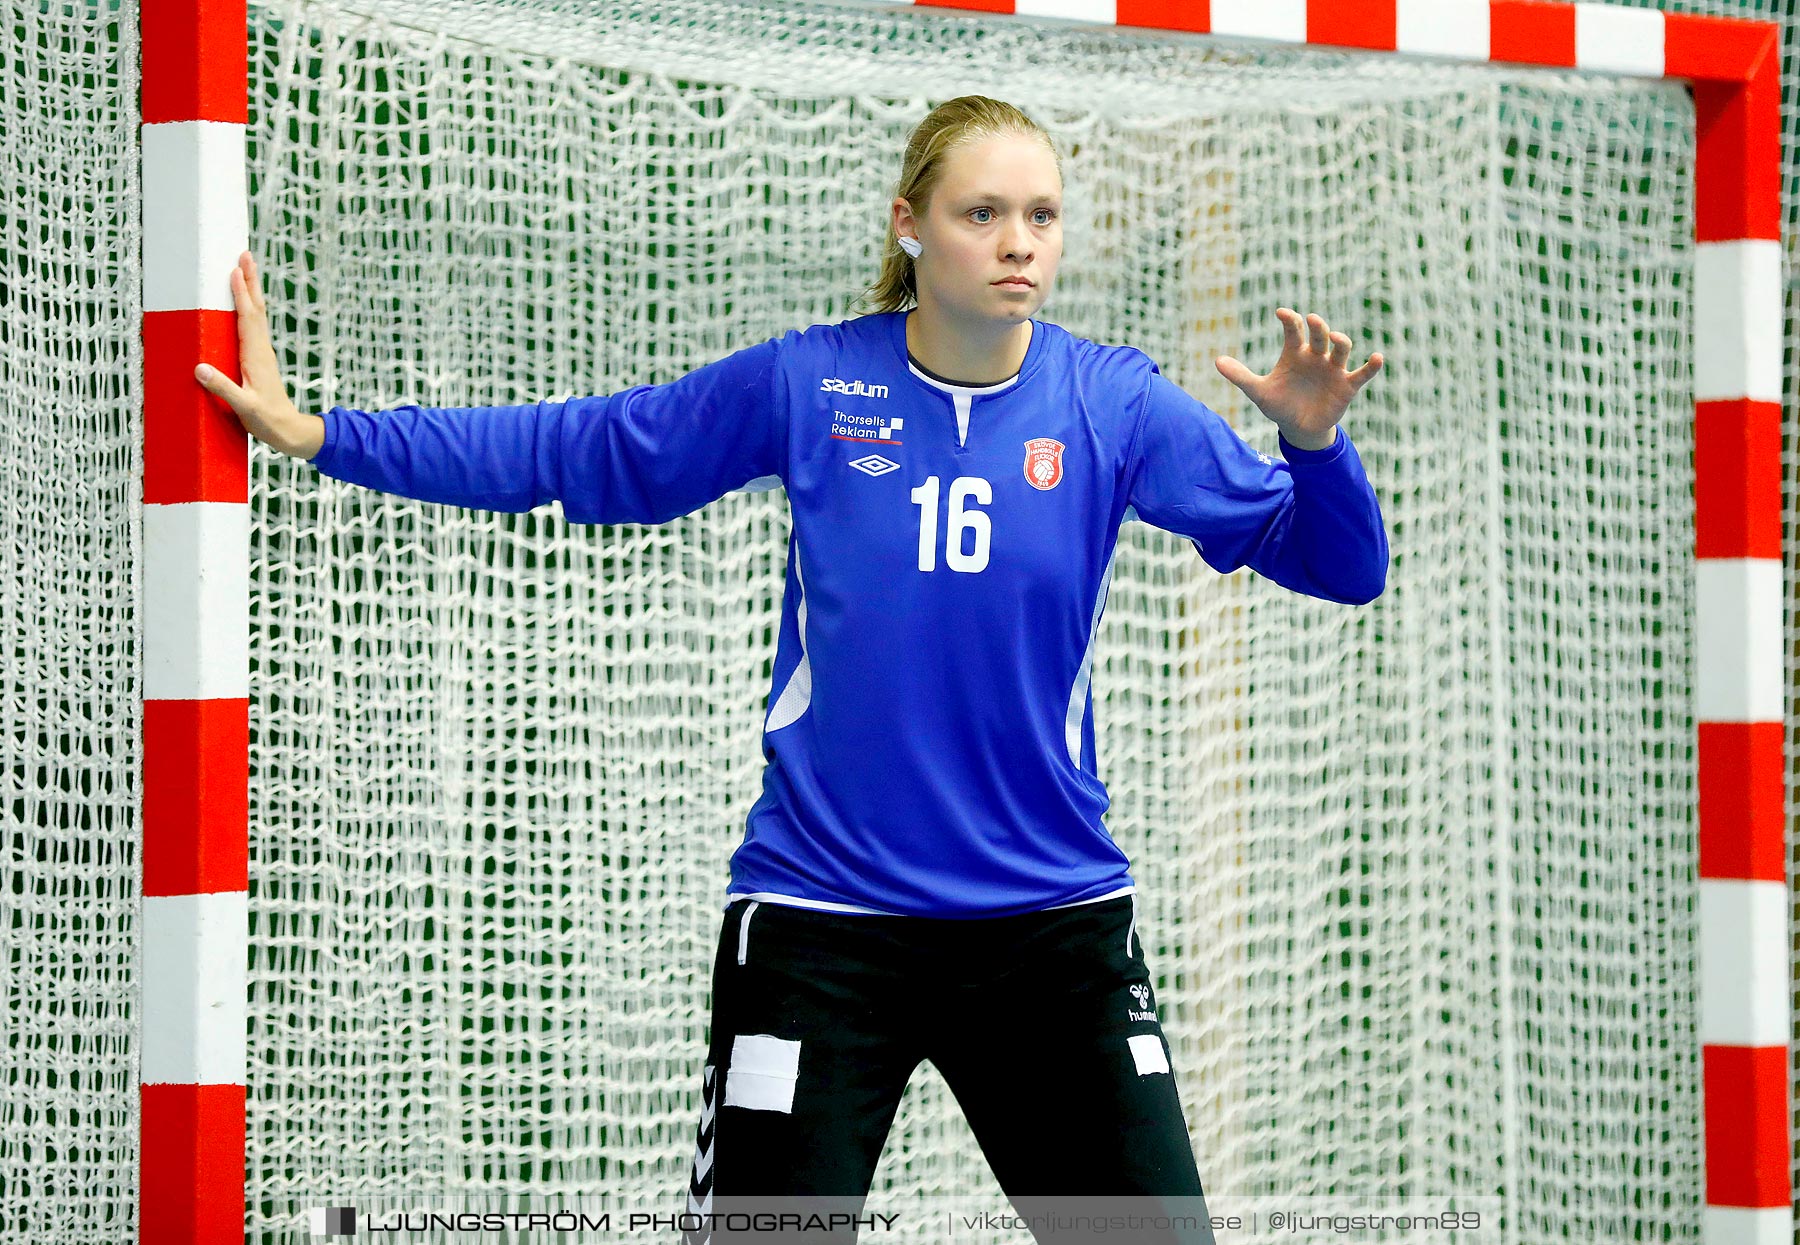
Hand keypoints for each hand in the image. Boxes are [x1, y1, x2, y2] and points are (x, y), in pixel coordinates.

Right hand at [193, 251, 323, 458]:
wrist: (289, 430)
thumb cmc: (267, 420)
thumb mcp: (244, 406)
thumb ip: (223, 388)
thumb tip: (199, 368)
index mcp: (256, 356)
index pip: (248, 318)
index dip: (241, 295)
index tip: (235, 271)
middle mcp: (261, 349)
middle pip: (256, 308)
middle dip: (250, 281)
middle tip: (246, 254)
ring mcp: (262, 352)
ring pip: (256, 314)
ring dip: (251, 290)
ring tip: (245, 269)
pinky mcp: (260, 359)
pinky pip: (254, 326)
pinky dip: (249, 308)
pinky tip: (246, 304)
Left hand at [1214, 308, 1383, 450]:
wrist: (1298, 428)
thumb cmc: (1279, 405)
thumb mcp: (1258, 392)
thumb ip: (1240, 376)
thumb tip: (1216, 361)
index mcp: (1295, 353)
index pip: (1294, 329)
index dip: (1290, 320)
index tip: (1281, 314)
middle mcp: (1316, 356)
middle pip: (1319, 335)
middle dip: (1317, 326)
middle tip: (1312, 320)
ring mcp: (1333, 369)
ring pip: (1340, 349)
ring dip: (1340, 341)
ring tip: (1335, 338)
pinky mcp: (1347, 385)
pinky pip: (1362, 373)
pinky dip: (1371, 365)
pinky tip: (1377, 357)